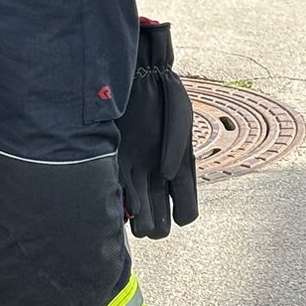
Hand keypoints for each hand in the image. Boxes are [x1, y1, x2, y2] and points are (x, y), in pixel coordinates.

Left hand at [118, 19, 198, 237]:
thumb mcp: (179, 117)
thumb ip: (176, 146)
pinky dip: (121, 204)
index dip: (183, 215)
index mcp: (181, 170)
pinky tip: (121, 198)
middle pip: (161, 222)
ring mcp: (138, 174)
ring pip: (138, 217)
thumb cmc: (164, 96)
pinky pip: (120, 196)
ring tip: (135, 208)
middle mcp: (159, 178)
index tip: (176, 208)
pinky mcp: (119, 165)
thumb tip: (166, 174)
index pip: (187, 211)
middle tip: (150, 214)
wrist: (139, 80)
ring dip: (137, 220)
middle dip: (157, 226)